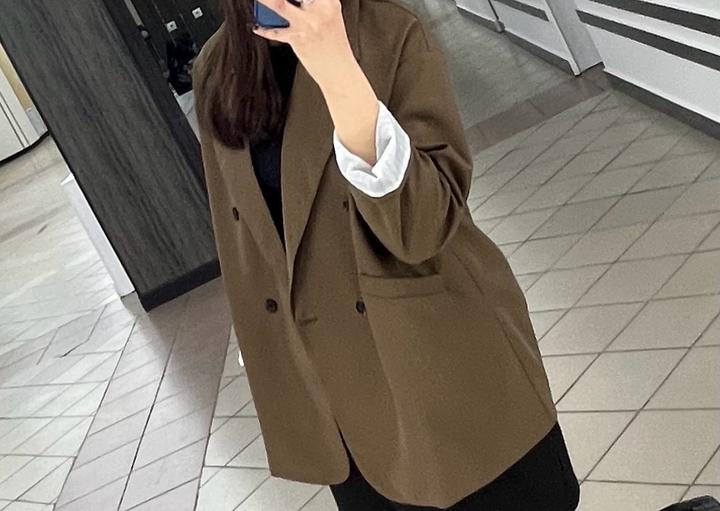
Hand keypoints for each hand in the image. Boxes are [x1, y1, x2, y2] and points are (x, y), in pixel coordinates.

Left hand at [253, 0, 379, 163]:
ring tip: (258, 1)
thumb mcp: (328, 20)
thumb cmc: (334, 49)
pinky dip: (263, 28)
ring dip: (265, 2)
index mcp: (330, 3)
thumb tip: (288, 3)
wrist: (340, 74)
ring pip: (279, 4)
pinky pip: (274, 31)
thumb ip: (311, 7)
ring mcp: (309, 23)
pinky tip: (258, 27)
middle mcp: (320, 9)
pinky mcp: (298, 38)